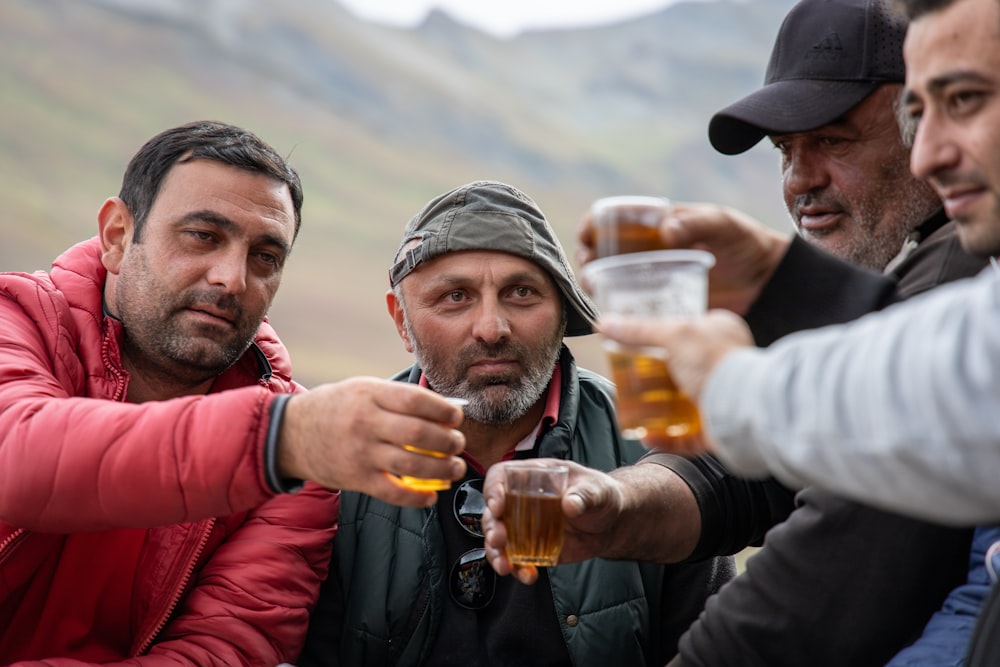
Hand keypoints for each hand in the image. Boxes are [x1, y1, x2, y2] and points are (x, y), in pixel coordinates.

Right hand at [277, 378, 465, 506]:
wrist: (290, 434)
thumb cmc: (336, 408)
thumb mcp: (363, 389)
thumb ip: (398, 398)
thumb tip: (444, 410)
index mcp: (370, 395)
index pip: (416, 400)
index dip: (443, 410)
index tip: (456, 416)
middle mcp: (366, 423)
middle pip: (419, 434)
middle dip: (448, 441)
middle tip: (458, 443)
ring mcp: (361, 453)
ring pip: (411, 465)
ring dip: (442, 469)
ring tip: (455, 467)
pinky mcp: (356, 479)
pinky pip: (392, 492)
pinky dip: (416, 498)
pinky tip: (431, 495)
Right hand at [481, 459, 626, 583]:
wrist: (611, 524)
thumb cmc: (601, 496)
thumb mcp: (597, 490)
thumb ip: (585, 496)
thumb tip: (570, 504)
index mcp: (534, 477)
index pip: (502, 476)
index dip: (494, 489)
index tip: (497, 505)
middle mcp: (522, 500)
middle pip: (493, 511)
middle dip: (491, 527)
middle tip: (499, 539)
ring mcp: (524, 526)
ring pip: (498, 538)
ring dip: (496, 553)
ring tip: (505, 566)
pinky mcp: (532, 548)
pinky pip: (516, 559)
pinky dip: (517, 570)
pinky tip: (528, 576)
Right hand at [576, 201, 789, 314]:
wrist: (765, 280)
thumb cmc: (743, 241)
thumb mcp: (722, 224)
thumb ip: (695, 222)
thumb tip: (664, 230)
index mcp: (655, 225)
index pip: (613, 219)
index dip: (592, 225)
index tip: (586, 236)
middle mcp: (647, 252)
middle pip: (603, 253)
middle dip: (587, 259)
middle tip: (590, 269)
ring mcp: (652, 280)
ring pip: (612, 281)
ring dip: (596, 285)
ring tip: (597, 291)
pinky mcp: (661, 306)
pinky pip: (631, 308)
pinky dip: (618, 311)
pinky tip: (615, 316)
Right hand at [598, 308, 752, 433]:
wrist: (743, 409)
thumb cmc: (718, 364)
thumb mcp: (674, 335)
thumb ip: (638, 330)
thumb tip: (606, 323)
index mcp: (719, 334)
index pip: (685, 331)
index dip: (660, 337)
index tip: (635, 345)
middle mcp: (720, 365)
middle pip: (677, 370)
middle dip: (650, 378)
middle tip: (627, 379)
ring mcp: (717, 398)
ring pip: (679, 404)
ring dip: (653, 409)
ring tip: (630, 409)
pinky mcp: (714, 429)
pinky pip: (683, 434)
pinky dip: (663, 436)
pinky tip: (645, 434)